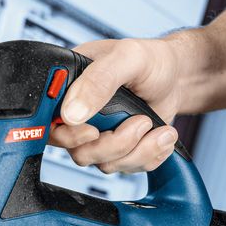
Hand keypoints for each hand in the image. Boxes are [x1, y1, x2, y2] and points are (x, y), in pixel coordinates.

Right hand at [49, 38, 181, 173]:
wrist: (177, 77)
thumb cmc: (152, 60)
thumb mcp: (127, 57)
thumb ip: (98, 80)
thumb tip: (72, 112)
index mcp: (69, 86)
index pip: (48, 123)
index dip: (68, 136)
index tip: (94, 131)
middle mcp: (79, 114)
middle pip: (78, 152)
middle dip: (115, 144)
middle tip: (139, 122)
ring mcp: (98, 135)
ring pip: (104, 164)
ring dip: (138, 149)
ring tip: (153, 125)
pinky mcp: (118, 150)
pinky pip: (126, 168)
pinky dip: (149, 155)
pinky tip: (158, 135)